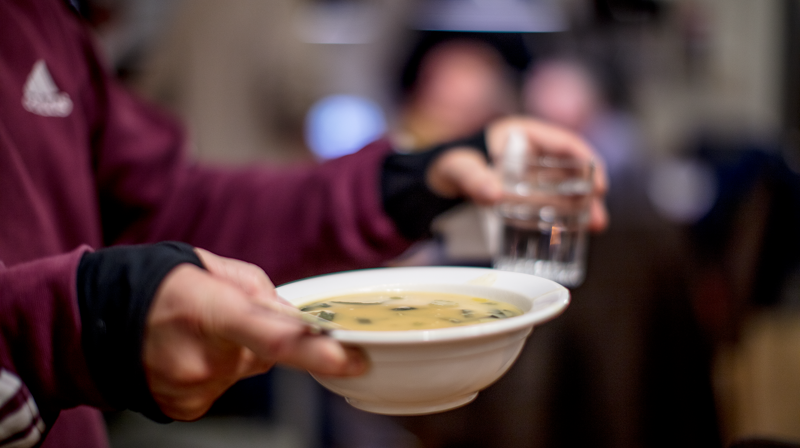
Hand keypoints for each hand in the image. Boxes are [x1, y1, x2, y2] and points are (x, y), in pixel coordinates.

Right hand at [143, 248, 365, 420]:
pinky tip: (187, 353)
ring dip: (232, 353)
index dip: (319, 351)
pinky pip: (221, 387)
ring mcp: (192, 388)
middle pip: (262, 354)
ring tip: (195, 334)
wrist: (95, 319)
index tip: (353, 358)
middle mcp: (202, 357)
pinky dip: (214, 371)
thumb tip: (295, 316)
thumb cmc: (159, 284)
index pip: (275, 337)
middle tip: (221, 317)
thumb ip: (259, 290)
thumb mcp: (211, 266)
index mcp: (210, 310)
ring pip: (242, 371)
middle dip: (255, 336)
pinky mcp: (184, 407)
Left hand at [425, 116, 608, 231]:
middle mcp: (532, 154)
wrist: (429, 182)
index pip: (565, 143)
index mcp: (523, 135)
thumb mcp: (458, 168)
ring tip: (594, 229)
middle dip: (590, 193)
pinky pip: (548, 204)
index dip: (588, 161)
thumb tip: (494, 194)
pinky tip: (572, 234)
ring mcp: (529, 177)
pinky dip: (562, 216)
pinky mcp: (522, 197)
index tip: (600, 185)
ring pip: (564, 189)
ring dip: (581, 207)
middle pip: (570, 171)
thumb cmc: (445, 165)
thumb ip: (473, 178)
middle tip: (599, 220)